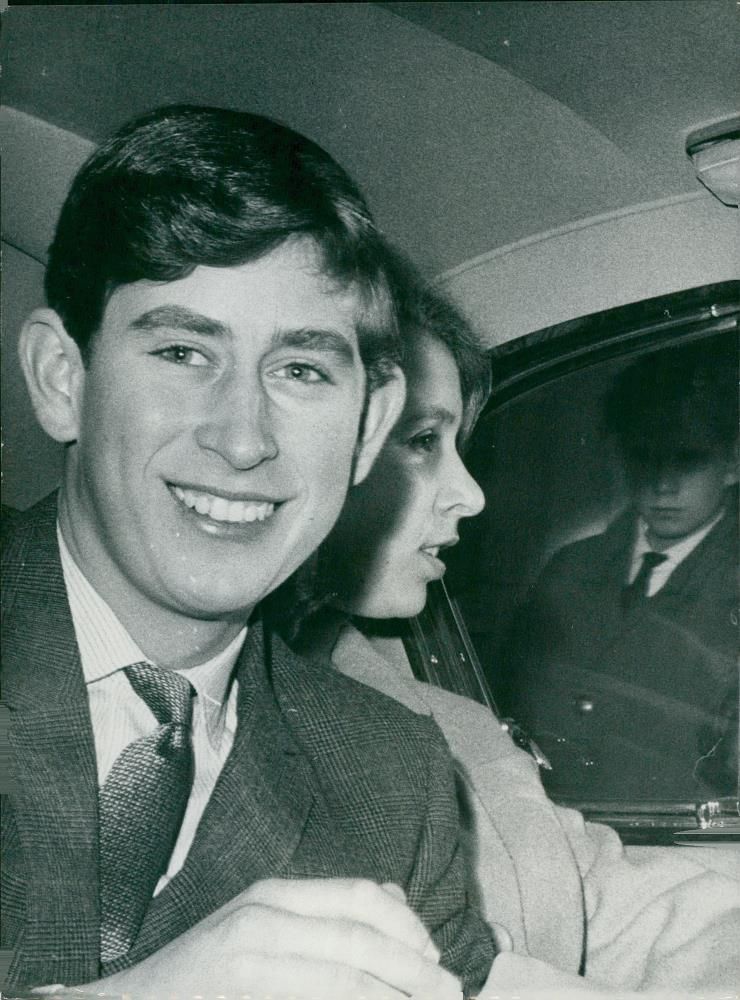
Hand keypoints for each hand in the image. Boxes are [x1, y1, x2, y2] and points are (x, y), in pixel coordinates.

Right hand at [90, 877, 462, 998]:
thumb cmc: (205, 974)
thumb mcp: (263, 928)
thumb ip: (320, 916)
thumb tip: (394, 901)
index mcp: (276, 892)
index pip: (361, 895)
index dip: (408, 925)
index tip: (436, 956)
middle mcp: (266, 913)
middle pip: (361, 932)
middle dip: (415, 966)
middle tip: (451, 992)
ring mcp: (250, 952)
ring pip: (344, 971)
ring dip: (395, 993)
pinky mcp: (241, 984)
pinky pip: (318, 994)